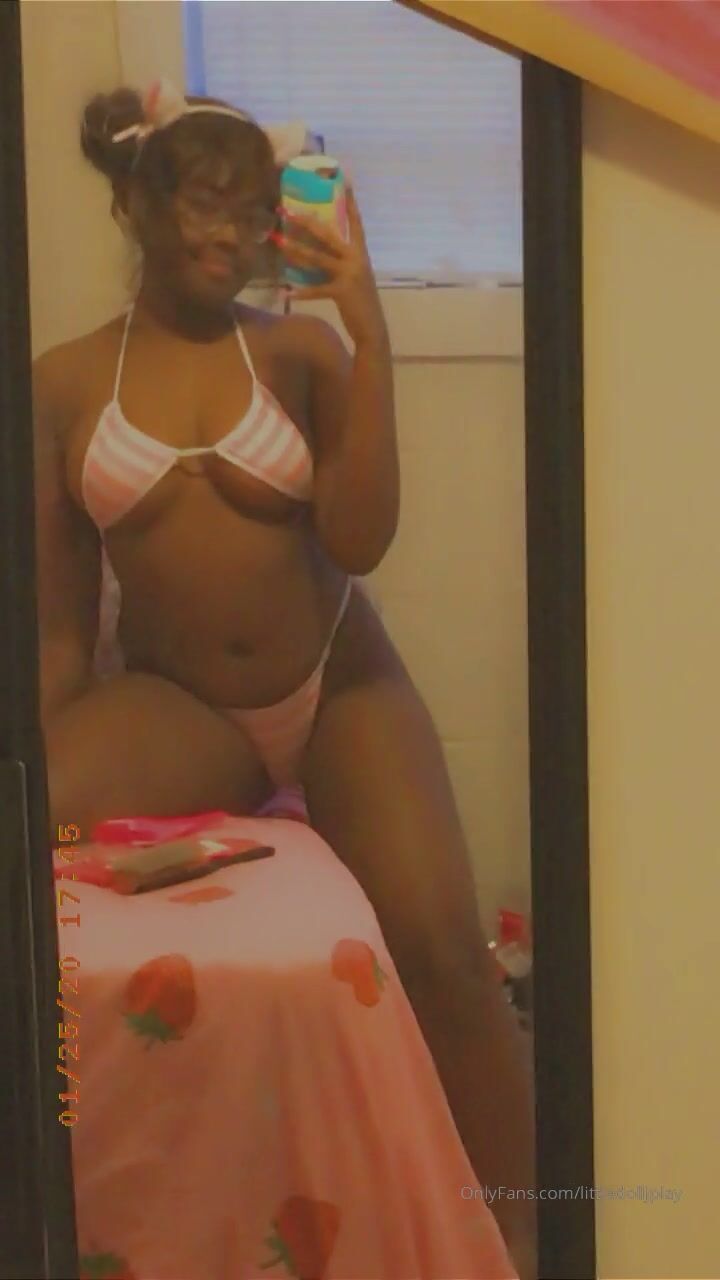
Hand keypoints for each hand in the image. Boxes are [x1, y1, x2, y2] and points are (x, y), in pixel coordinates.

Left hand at [275, 187, 387, 348]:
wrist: (373, 328)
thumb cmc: (361, 302)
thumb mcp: (356, 277)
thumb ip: (342, 263)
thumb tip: (318, 253)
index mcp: (361, 254)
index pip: (356, 223)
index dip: (350, 203)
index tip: (345, 182)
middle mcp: (356, 260)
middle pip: (329, 235)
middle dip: (308, 222)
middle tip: (289, 212)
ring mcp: (349, 275)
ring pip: (318, 258)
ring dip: (297, 251)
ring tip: (280, 243)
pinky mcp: (342, 292)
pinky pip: (317, 290)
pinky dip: (301, 293)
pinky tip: (287, 294)